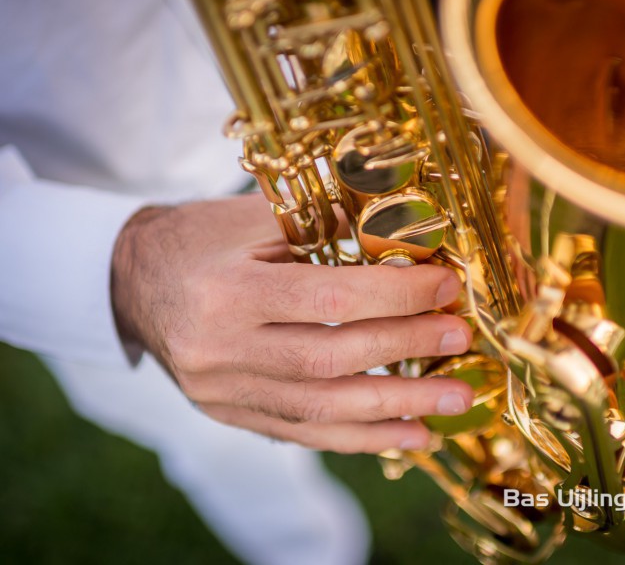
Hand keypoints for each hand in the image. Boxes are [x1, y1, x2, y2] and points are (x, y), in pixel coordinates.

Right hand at [111, 194, 473, 452]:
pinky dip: (361, 437)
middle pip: (329, 359)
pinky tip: (410, 436)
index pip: (326, 298)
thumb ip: (323, 227)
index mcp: (225, 292)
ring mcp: (223, 391)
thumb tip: (406, 238)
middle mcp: (220, 349)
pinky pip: (303, 434)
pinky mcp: (230, 413)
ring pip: (321, 410)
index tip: (444, 288)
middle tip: (459, 340)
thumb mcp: (251, 219)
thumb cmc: (199, 240)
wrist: (132, 282)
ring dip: (397, 408)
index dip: (395, 295)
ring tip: (453, 401)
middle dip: (405, 349)